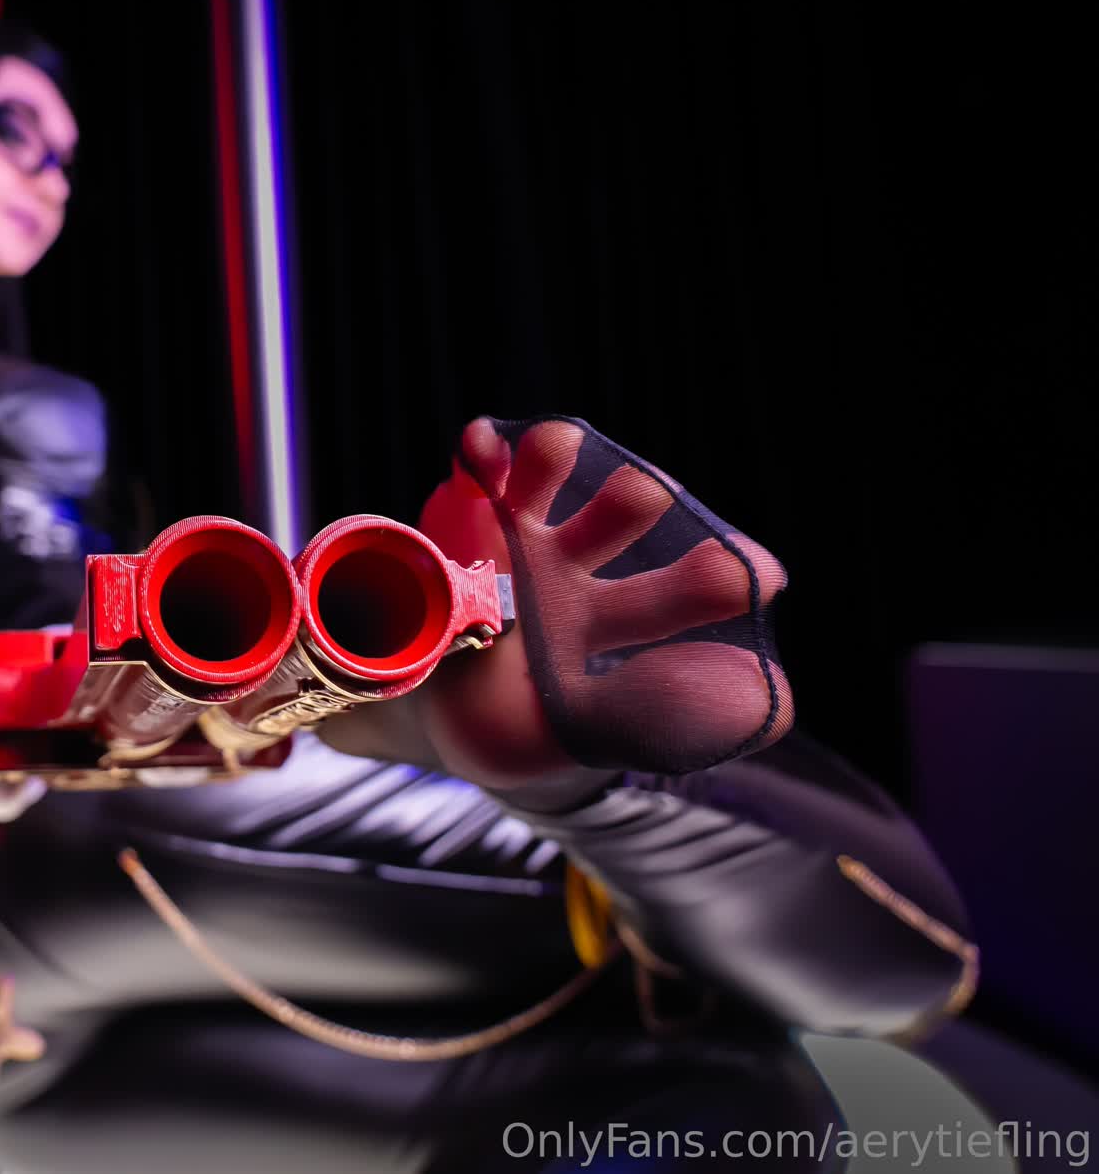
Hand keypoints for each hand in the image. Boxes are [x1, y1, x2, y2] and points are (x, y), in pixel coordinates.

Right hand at [393, 417, 793, 785]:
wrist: (408, 700)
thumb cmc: (500, 717)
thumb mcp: (573, 732)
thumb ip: (653, 717)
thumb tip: (771, 700)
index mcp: (610, 619)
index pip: (676, 590)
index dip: (712, 579)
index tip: (757, 575)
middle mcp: (571, 565)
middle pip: (620, 514)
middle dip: (635, 498)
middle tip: (647, 495)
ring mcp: (513, 533)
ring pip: (547, 472)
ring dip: (555, 455)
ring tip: (557, 447)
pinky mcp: (458, 511)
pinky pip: (472, 467)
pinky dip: (482, 451)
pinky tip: (483, 447)